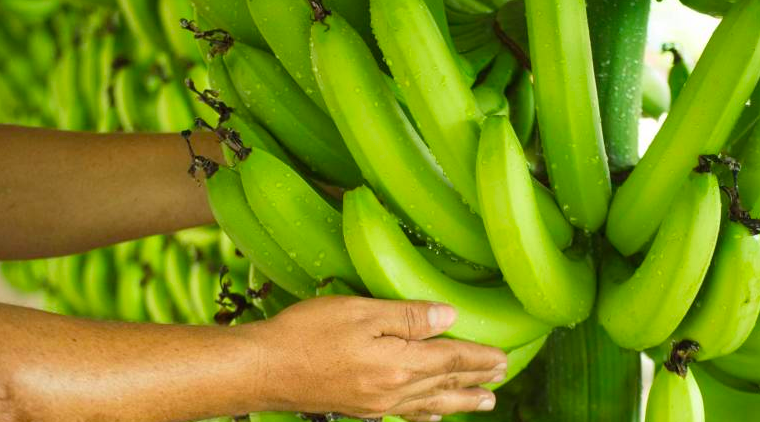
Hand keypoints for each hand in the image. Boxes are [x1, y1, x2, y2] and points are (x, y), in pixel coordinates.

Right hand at [250, 296, 507, 420]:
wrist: (263, 369)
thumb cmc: (308, 333)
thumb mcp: (361, 312)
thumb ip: (408, 317)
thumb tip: (450, 317)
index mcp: (399, 364)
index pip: (451, 359)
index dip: (479, 358)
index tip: (503, 359)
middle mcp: (393, 390)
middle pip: (445, 385)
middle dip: (475, 381)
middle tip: (501, 380)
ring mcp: (376, 404)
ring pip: (429, 404)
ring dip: (458, 402)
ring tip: (482, 403)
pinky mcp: (359, 408)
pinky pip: (405, 414)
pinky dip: (425, 414)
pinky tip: (430, 416)